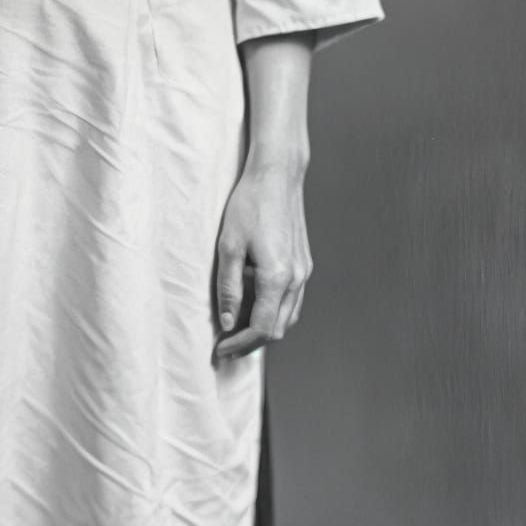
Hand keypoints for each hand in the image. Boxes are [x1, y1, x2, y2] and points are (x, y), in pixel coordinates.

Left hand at [212, 156, 310, 361]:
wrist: (278, 176)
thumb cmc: (250, 205)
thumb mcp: (228, 247)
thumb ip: (229, 288)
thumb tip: (228, 322)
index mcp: (278, 277)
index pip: (263, 329)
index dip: (240, 344)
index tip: (220, 349)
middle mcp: (297, 278)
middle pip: (279, 328)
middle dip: (252, 342)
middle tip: (226, 344)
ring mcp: (304, 271)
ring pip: (289, 316)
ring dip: (265, 328)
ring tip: (238, 329)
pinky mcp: (304, 263)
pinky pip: (293, 299)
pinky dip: (275, 311)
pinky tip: (255, 305)